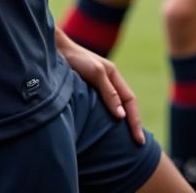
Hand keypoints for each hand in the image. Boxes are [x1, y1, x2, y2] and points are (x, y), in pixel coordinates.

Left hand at [55, 27, 144, 144]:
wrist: (57, 51)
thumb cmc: (76, 59)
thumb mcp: (96, 73)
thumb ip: (109, 93)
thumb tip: (122, 116)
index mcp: (114, 75)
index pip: (130, 100)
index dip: (135, 120)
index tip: (138, 139)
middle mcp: (108, 81)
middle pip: (125, 105)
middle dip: (132, 123)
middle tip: (137, 144)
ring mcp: (97, 86)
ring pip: (113, 106)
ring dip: (120, 122)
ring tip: (123, 141)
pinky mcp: (85, 91)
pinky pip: (100, 107)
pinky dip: (106, 119)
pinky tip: (103, 129)